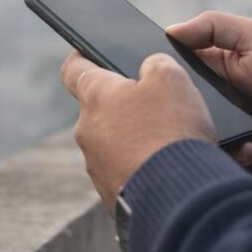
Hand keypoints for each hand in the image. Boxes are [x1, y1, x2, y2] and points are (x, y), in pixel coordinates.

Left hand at [60, 50, 215, 211]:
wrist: (178, 198)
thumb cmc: (171, 131)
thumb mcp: (172, 79)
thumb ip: (156, 64)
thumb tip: (149, 70)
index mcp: (95, 97)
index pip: (73, 69)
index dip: (81, 57)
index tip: (87, 52)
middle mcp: (87, 131)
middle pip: (99, 109)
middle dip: (123, 104)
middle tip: (155, 104)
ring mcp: (97, 167)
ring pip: (112, 143)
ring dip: (133, 139)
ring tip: (168, 141)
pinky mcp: (111, 194)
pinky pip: (125, 171)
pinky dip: (142, 167)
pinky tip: (166, 168)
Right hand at [167, 12, 251, 180]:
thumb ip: (215, 26)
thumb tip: (171, 30)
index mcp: (212, 70)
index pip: (172, 69)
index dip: (157, 68)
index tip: (144, 68)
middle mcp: (211, 102)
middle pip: (174, 105)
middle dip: (170, 105)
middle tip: (174, 104)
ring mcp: (221, 132)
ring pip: (189, 135)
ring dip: (195, 134)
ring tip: (213, 128)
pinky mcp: (232, 159)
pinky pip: (212, 162)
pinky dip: (221, 157)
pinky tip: (244, 148)